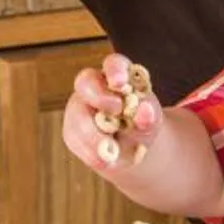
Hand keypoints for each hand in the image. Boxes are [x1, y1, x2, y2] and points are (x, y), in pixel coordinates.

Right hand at [63, 53, 162, 172]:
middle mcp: (94, 88)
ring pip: (78, 115)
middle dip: (98, 96)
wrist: (132, 152)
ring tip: (112, 151)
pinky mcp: (72, 130)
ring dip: (94, 134)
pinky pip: (75, 138)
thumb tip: (146, 111)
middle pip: (85, 81)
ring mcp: (79, 108)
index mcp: (117, 77)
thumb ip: (150, 117)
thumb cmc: (142, 127)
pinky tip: (104, 159)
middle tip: (116, 110)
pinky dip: (90, 151)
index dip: (115, 70)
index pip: (113, 64)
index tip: (120, 82)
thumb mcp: (151, 122)